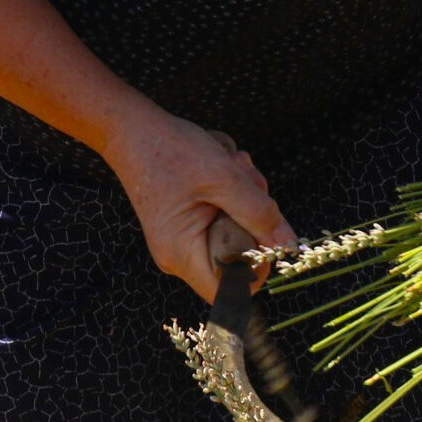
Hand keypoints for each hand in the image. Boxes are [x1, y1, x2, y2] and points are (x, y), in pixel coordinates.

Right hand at [101, 108, 296, 301]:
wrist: (133, 131)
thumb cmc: (171, 152)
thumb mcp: (224, 178)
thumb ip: (259, 213)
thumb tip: (287, 244)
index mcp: (182, 253)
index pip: (228, 290)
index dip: (257, 270)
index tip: (268, 235)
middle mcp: (178, 255)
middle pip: (236, 258)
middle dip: (253, 221)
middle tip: (248, 183)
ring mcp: (181, 240)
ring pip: (233, 234)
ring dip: (245, 202)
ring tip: (234, 167)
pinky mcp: (185, 224)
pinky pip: (222, 221)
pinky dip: (232, 196)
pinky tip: (225, 170)